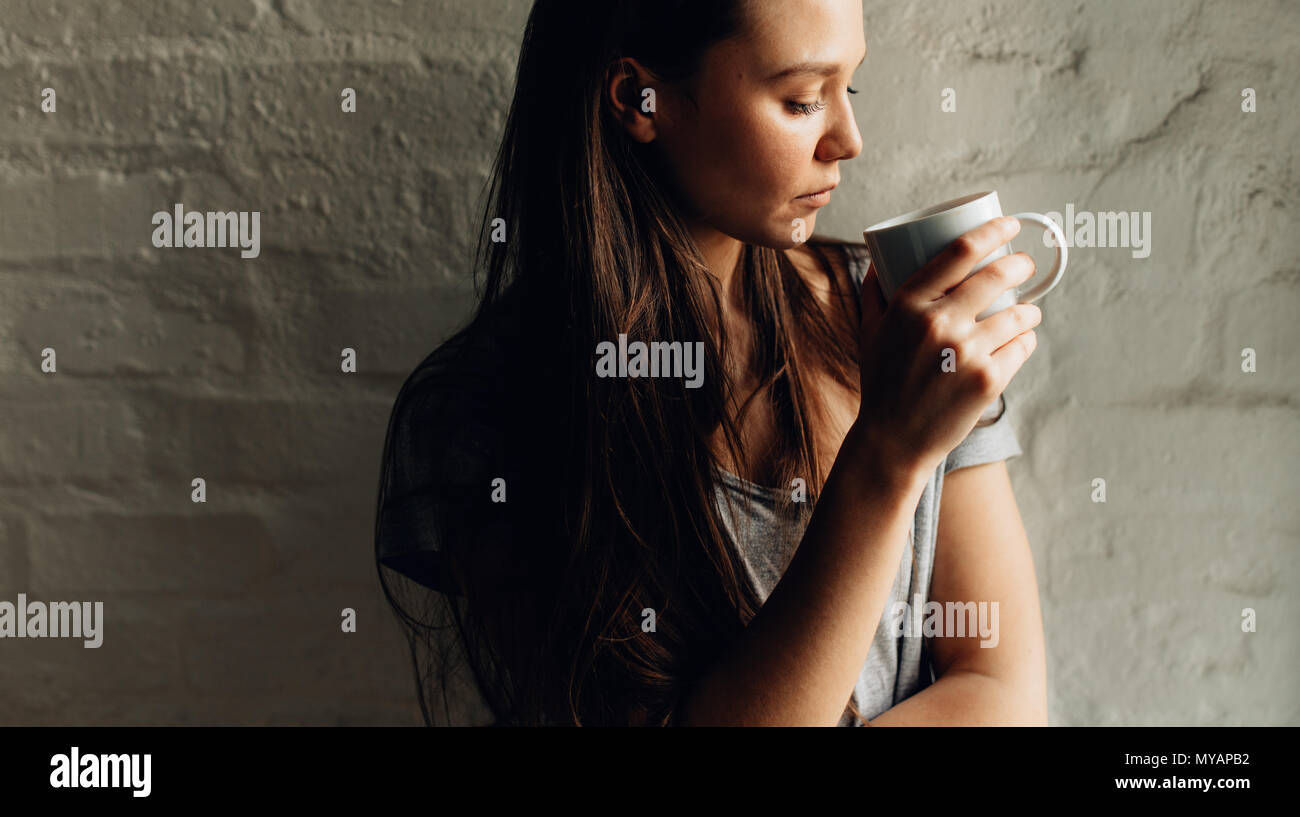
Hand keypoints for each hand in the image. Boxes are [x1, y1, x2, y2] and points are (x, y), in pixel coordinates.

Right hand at [850, 216, 1041, 477]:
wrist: (893, 440)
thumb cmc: (882, 382)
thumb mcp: (870, 332)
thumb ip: (874, 291)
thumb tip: (881, 255)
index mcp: (908, 305)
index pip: (960, 252)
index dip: (992, 230)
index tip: (1009, 225)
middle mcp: (938, 324)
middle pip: (997, 275)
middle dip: (1020, 263)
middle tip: (1024, 264)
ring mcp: (966, 353)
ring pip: (1018, 314)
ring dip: (1029, 309)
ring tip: (1026, 311)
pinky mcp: (988, 380)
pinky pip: (1022, 347)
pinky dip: (1025, 341)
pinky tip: (1019, 341)